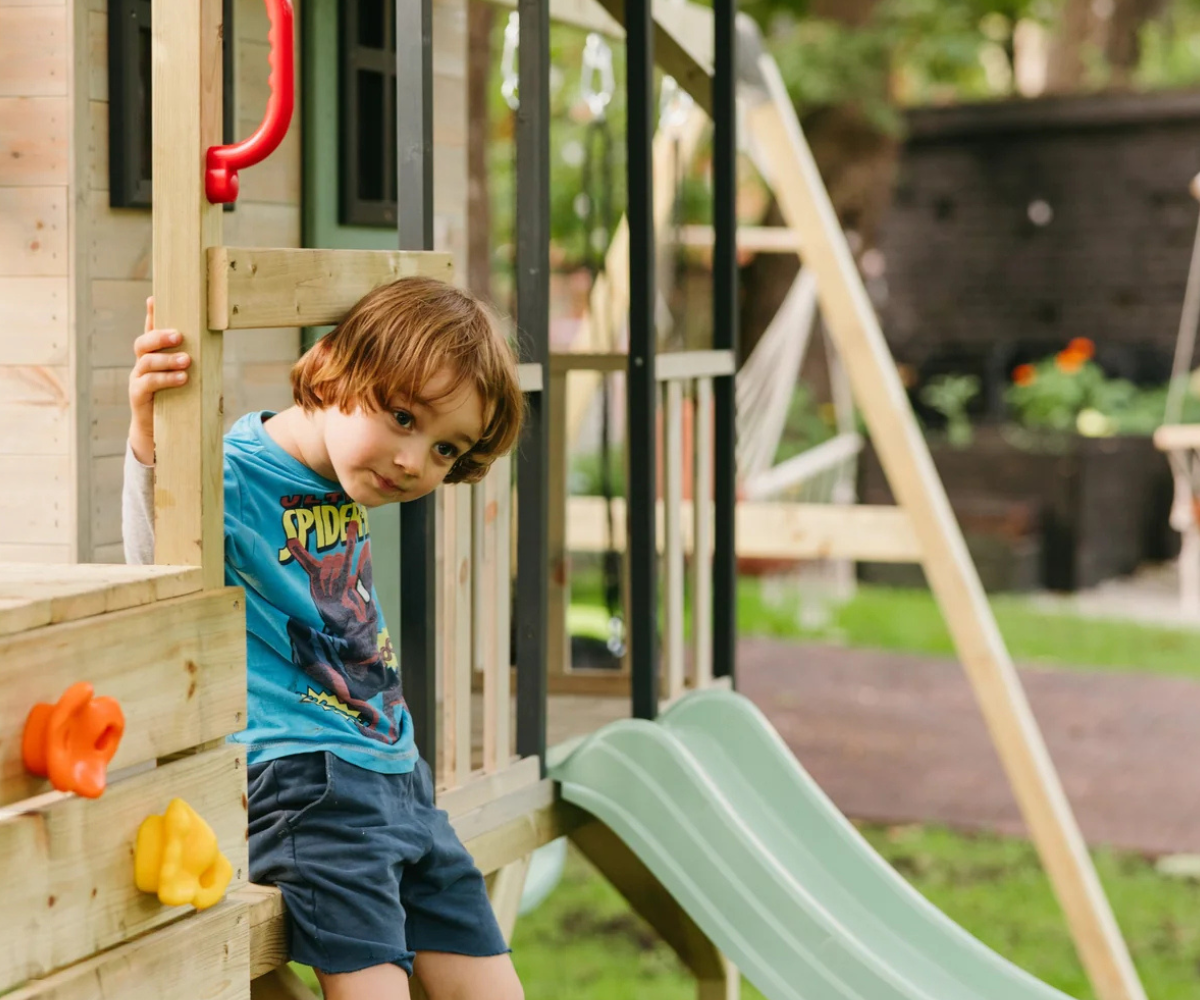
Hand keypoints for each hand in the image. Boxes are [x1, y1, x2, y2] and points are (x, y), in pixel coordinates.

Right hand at [128, 297, 190, 464]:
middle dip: (160, 336)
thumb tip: (214, 341)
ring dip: (167, 359)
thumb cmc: (177, 399)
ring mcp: (137, 379)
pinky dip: (166, 379)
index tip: (153, 298)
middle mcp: (142, 364)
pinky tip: (182, 378)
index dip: (150, 315)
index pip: (150, 330)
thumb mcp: (185, 377)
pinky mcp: (138, 396)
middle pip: (143, 343)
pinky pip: (148, 383)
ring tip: (187, 360)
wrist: (160, 431)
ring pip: (146, 362)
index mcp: (153, 355)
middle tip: (179, 335)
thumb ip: (192, 361)